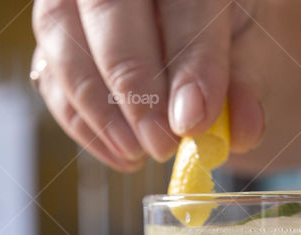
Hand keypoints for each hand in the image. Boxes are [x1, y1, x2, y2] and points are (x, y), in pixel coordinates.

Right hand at [31, 0, 266, 170]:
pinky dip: (83, 124)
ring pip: (65, 41)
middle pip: (109, 10)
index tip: (194, 121)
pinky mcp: (53, 34)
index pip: (183, 0)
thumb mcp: (249, 48)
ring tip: (141, 153)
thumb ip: (244, 83)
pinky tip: (123, 154)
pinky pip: (50, 77)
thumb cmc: (223, 30)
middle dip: (134, 87)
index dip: (189, 61)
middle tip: (161, 145)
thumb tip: (239, 132)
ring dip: (102, 110)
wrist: (190, 25)